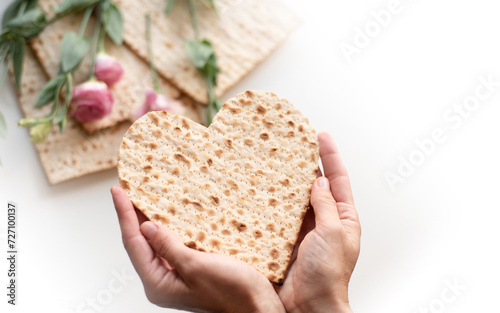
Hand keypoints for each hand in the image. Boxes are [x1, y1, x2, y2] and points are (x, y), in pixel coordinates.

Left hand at [111, 186, 284, 312]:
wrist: (257, 306)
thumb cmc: (232, 292)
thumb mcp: (196, 266)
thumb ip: (168, 246)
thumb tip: (147, 227)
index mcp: (158, 284)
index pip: (134, 243)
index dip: (125, 215)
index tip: (118, 191)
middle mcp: (163, 280)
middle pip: (140, 242)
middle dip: (132, 216)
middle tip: (126, 189)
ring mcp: (176, 275)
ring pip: (156, 242)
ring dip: (149, 219)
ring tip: (141, 196)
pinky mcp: (190, 269)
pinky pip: (172, 244)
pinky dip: (168, 227)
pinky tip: (169, 214)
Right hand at [276, 132, 360, 312]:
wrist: (309, 306)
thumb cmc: (329, 274)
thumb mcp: (333, 232)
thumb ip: (326, 205)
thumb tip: (318, 182)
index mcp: (343, 218)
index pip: (338, 179)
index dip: (330, 156)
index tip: (321, 135)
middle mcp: (324, 222)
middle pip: (315, 186)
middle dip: (306, 164)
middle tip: (294, 142)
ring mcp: (304, 230)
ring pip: (295, 199)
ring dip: (286, 182)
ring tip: (275, 161)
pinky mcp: (286, 240)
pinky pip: (279, 216)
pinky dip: (272, 203)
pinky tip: (260, 192)